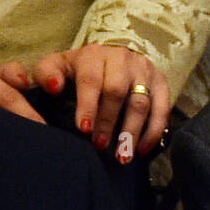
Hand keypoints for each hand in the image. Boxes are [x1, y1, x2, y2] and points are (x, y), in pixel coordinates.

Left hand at [32, 45, 170, 160]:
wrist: (112, 56)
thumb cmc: (79, 69)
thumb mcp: (57, 65)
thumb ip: (47, 74)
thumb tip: (54, 88)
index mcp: (94, 55)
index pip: (92, 80)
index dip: (88, 105)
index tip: (84, 129)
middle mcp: (123, 59)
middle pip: (118, 91)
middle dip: (109, 122)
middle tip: (100, 146)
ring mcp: (145, 70)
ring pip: (142, 102)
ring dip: (132, 131)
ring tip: (123, 155)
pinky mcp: (161, 81)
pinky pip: (163, 108)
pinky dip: (154, 130)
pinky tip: (143, 149)